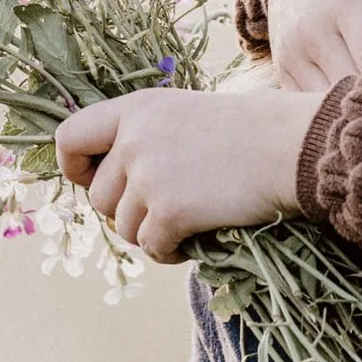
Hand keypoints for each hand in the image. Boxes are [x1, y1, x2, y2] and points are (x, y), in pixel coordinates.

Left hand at [55, 87, 323, 261]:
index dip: (75, 167)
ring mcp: (150, 175)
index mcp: (136, 109)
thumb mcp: (187, 114)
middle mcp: (134, 139)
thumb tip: (117, 181)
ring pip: (124, 228)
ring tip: (186, 225)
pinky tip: (194, 241)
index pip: (69, 137)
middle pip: (99, 197)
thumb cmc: (251, 131)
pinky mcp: (171, 210)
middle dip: (127, 213)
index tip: (96, 180)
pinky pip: (151, 248)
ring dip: (151, 234)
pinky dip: (170, 252)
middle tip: (163, 211)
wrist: (292, 146)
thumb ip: (148, 138)